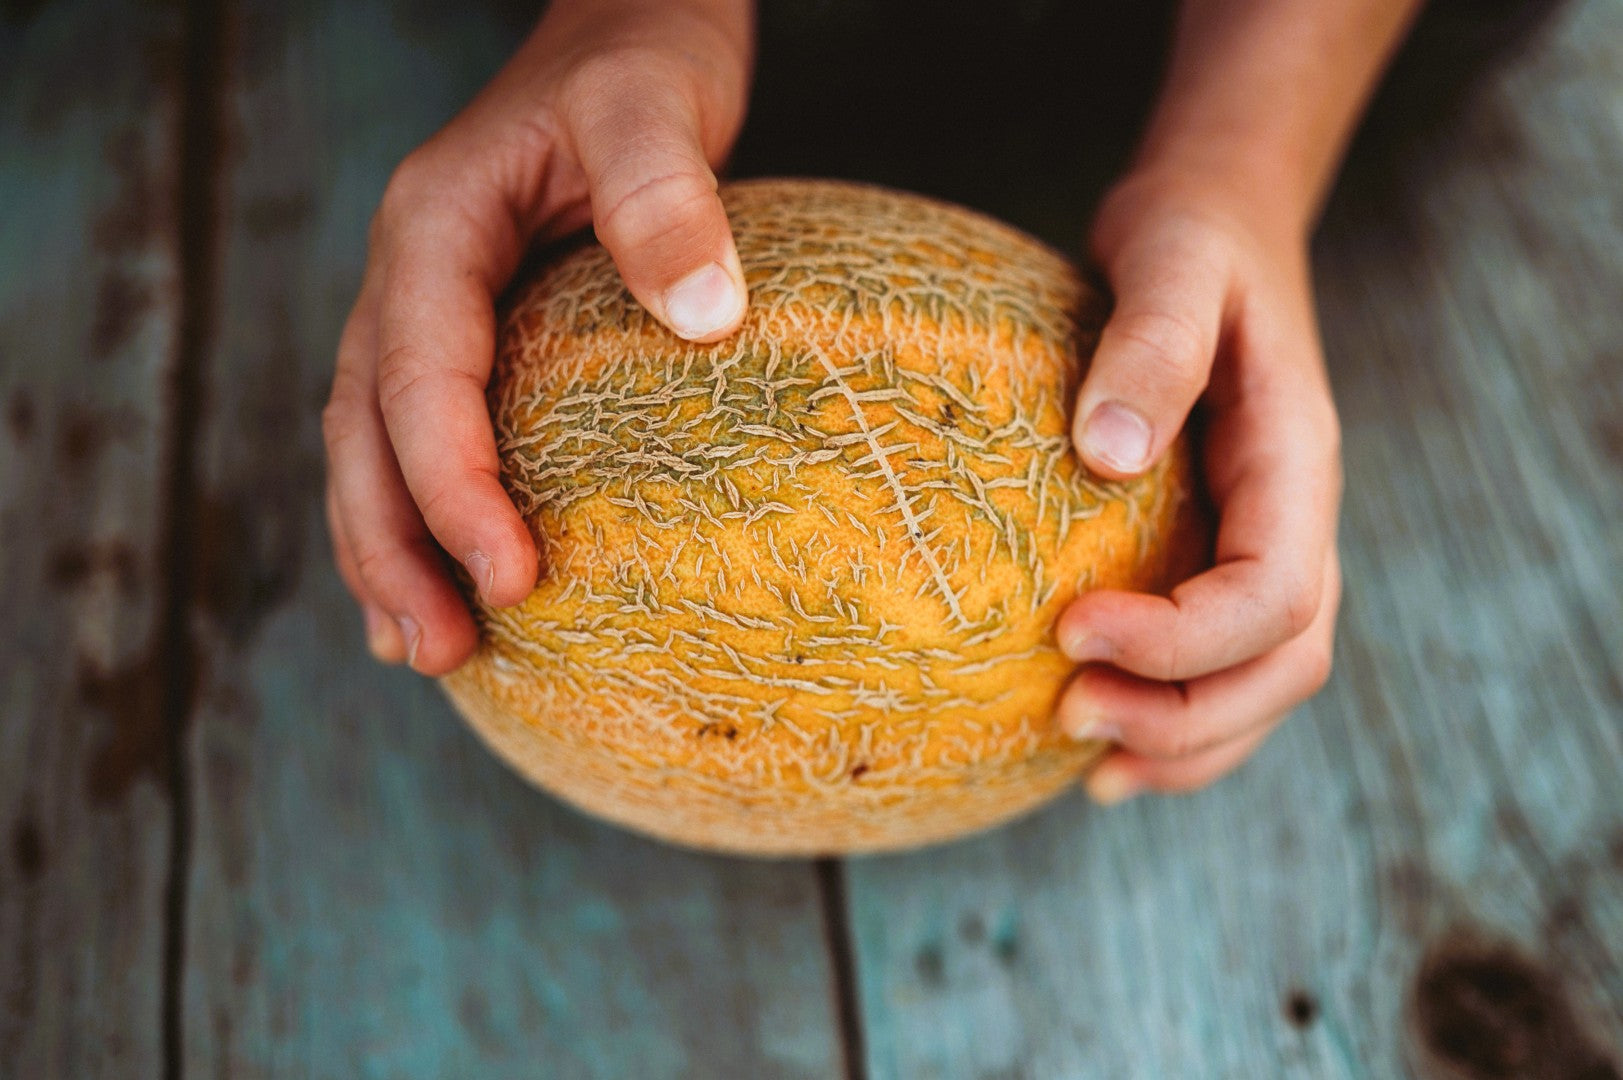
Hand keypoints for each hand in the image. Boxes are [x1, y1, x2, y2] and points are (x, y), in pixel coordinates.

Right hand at [322, 0, 752, 673]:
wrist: (628, 26)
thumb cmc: (644, 58)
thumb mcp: (655, 103)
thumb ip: (666, 194)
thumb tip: (702, 316)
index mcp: (435, 227)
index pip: (418, 378)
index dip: (452, 487)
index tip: (513, 577)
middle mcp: (410, 274)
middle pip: (364, 432)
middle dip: (393, 548)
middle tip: (443, 651)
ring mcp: (429, 306)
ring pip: (372, 444)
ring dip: (390, 551)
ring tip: (425, 651)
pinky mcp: (471, 331)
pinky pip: (417, 432)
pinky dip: (419, 514)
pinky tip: (444, 582)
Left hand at [1056, 170, 1343, 802]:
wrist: (1216, 223)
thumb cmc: (1192, 238)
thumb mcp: (1172, 263)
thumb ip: (1152, 344)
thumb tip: (1105, 453)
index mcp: (1294, 464)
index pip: (1274, 594)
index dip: (1183, 638)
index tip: (1071, 628)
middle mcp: (1291, 520)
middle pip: (1281, 664)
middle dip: (1185, 714)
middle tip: (1067, 714)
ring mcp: (1259, 541)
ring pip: (1259, 683)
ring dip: (1184, 740)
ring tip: (1088, 770)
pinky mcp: (1213, 550)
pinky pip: (1218, 662)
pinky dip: (1172, 718)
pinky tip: (1099, 744)